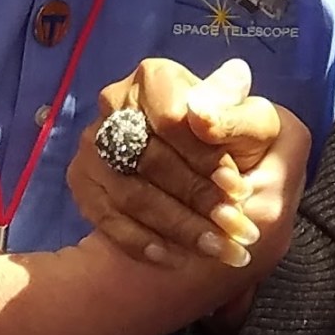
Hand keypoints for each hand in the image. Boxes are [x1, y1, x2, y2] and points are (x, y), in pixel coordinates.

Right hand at [67, 57, 307, 271]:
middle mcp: (114, 104)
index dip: (205, 157)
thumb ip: (236, 115)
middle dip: (197, 199)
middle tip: (235, 229)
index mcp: (155, 78)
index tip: (238, 189)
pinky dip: (141, 241)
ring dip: (177, 227)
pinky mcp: (83, 179)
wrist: (205, 165)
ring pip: (131, 193)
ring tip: (217, 249)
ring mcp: (93, 143)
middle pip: (151, 160)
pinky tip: (174, 256)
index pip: (172, 120)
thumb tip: (203, 116)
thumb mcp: (252, 123)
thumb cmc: (233, 138)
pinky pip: (106, 217)